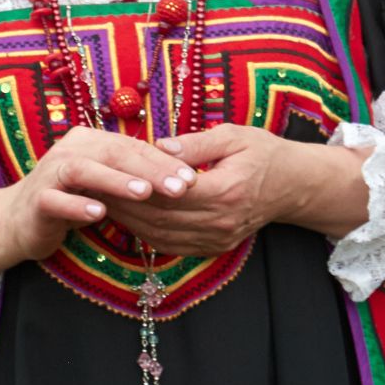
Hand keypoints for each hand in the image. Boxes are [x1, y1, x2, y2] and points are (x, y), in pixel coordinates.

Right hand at [0, 127, 196, 288]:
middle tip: (180, 186)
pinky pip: (57, 199)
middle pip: (113, 152)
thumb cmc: (70, 200)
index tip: (192, 177)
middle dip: (149, 169)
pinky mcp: (37, 199)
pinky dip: (78, 204)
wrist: (18, 221)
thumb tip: (179, 176)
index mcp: (90, 141)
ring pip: (85, 170)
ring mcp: (50, 173)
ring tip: (145, 193)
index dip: (163, 160)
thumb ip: (130, 175)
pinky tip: (100, 213)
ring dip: (116, 180)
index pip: (132, 146)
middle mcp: (70, 150)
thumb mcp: (104, 183)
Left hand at [104, 126, 369, 257]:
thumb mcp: (233, 136)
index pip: (168, 190)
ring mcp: (218, 239)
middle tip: (90, 185)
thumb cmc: (263, 152)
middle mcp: (220, 221)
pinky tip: (125, 217)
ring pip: (161, 235)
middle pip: (159, 216)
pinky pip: (171, 245)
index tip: (105, 168)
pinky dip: (144, 233)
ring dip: (127, 220)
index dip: (134, 181)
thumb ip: (195, 143)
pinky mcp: (214, 248)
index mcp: (225, 190)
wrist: (294, 186)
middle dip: (122, 202)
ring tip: (99, 201)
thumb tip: (158, 145)